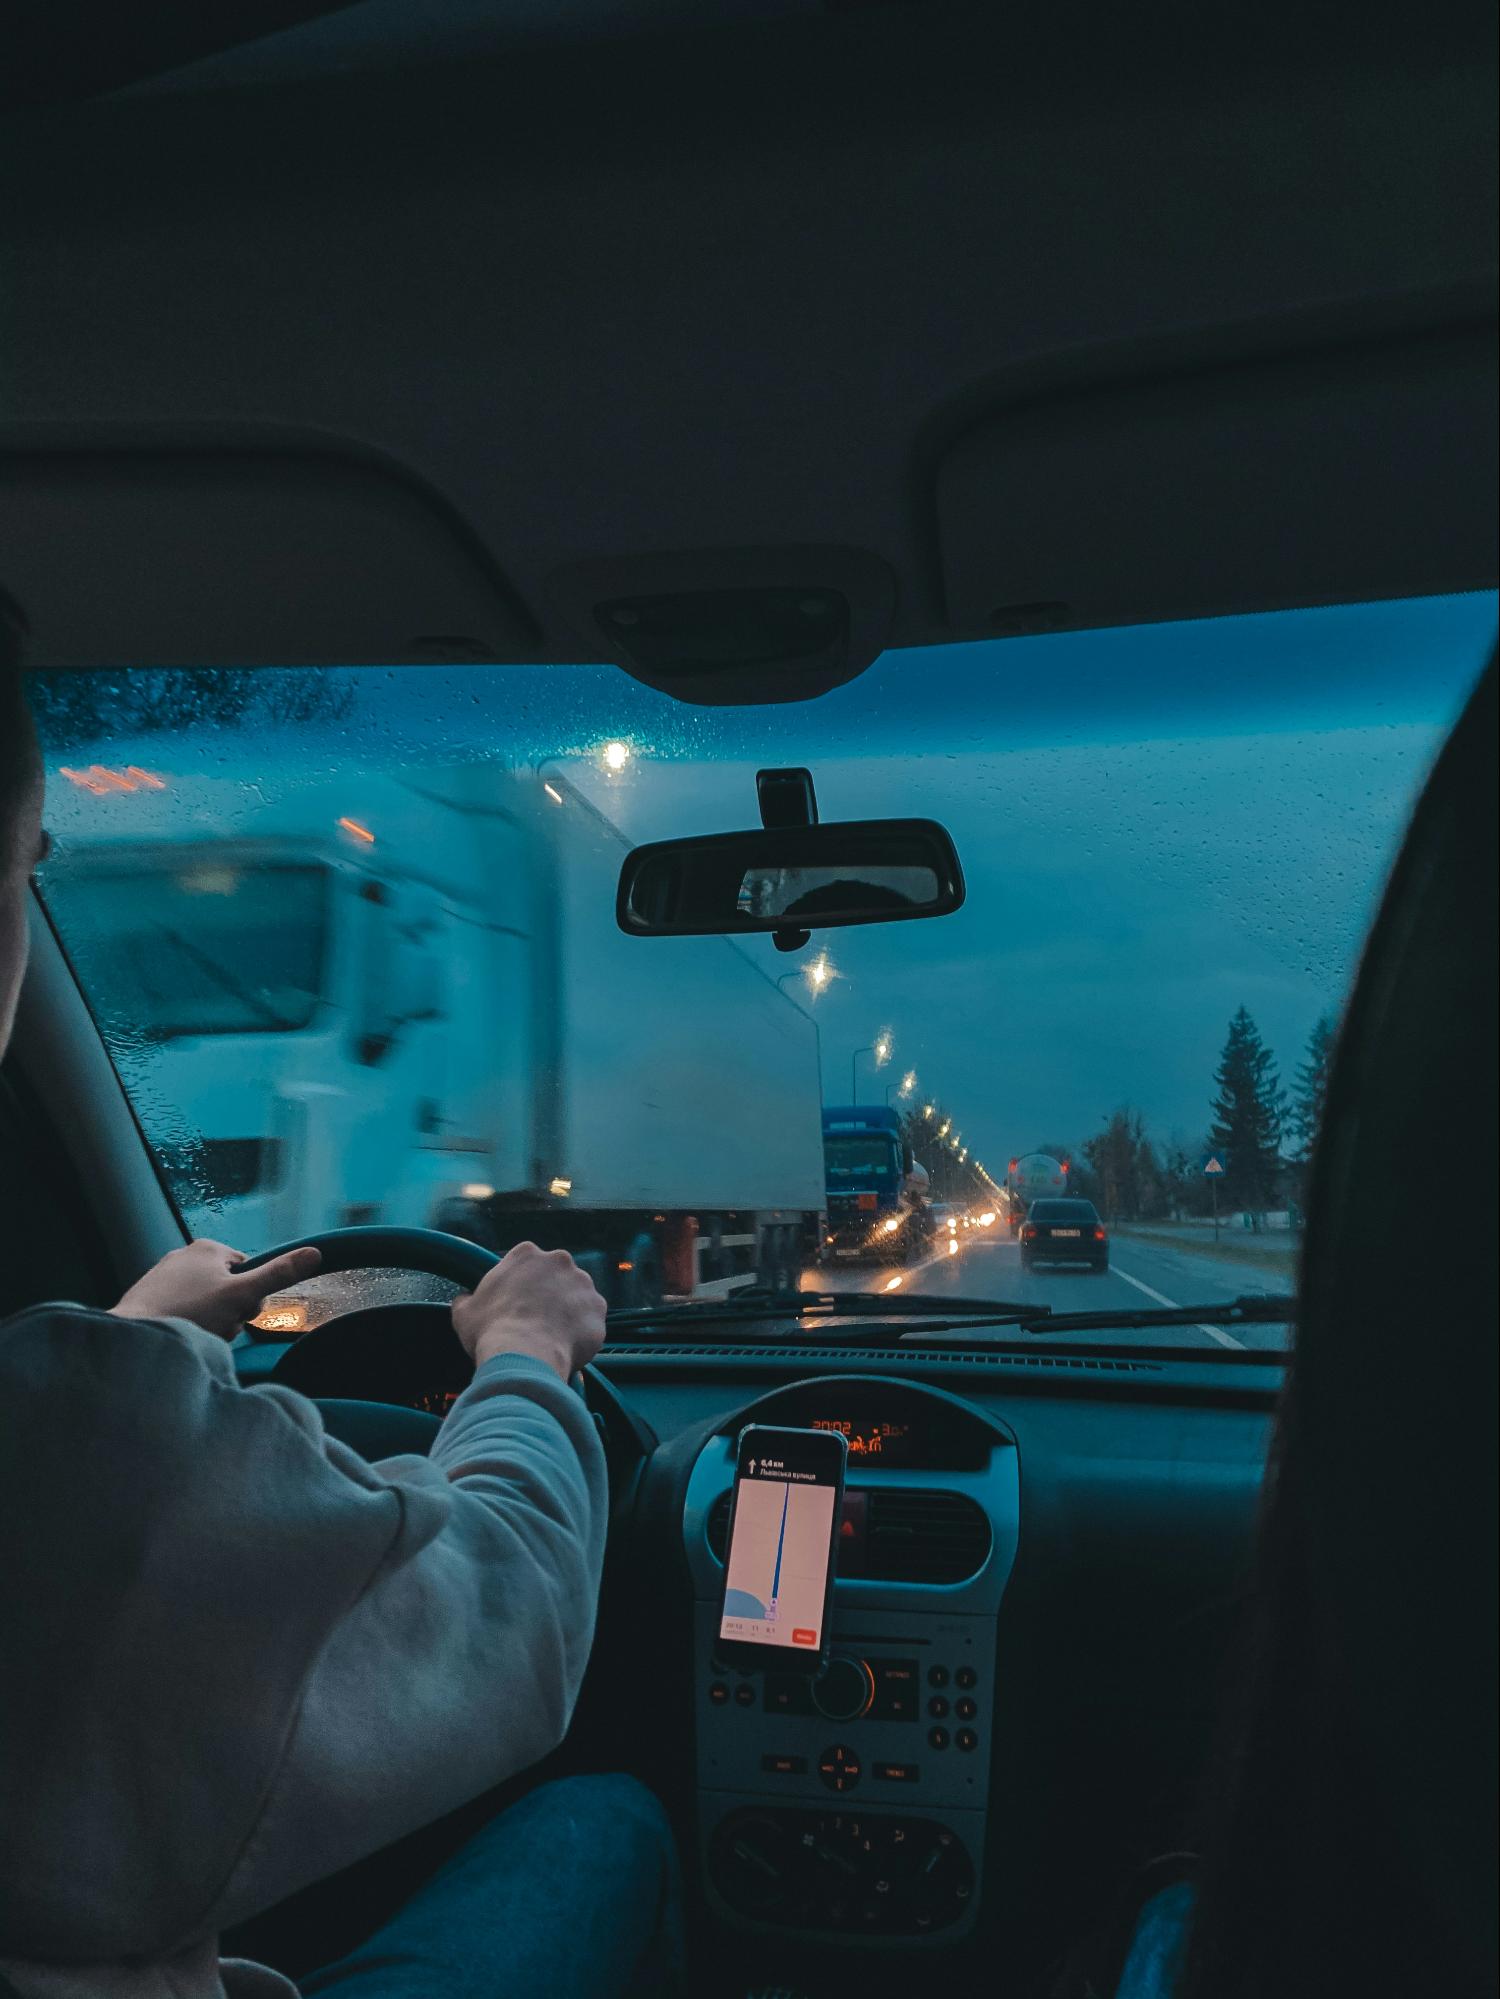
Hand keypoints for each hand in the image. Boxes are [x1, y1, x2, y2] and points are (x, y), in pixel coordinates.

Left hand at [111, 1239, 322, 1339]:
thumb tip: (316, 1252)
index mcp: (208, 1248)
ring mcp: (163, 1275)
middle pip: (226, 1288)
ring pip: (204, 1303)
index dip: (250, 1297)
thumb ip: (278, 1275)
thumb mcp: (242, 1296)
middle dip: (228, 1313)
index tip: (238, 1313)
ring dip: (209, 1322)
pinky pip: (181, 1311)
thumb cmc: (189, 1314)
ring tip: (196, 1334)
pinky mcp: (148, 1296)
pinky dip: (185, 1325)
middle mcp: (184, 1255)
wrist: (135, 1336)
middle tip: (217, 1327)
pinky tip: (179, 1335)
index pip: (248, 1271)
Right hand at [451, 1241, 606, 1382]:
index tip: (516, 1304)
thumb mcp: (464, 1312)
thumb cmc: (491, 1330)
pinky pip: (590, 1321)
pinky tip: (566, 1348)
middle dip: (549, 1295)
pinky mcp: (599, 1309)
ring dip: (567, 1313)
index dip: (521, 1285)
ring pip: (576, 1298)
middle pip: (555, 1277)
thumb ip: (466, 1299)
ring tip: (551, 1338)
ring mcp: (584, 1284)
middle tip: (535, 1321)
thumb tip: (464, 1299)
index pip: (527, 1263)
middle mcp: (560, 1261)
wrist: (525, 1355)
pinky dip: (582, 1333)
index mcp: (526, 1254)